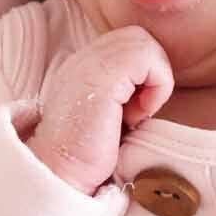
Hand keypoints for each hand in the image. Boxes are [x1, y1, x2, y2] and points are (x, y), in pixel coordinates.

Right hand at [25, 25, 172, 193]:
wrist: (58, 176)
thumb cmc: (85, 160)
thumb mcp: (107, 119)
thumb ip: (121, 96)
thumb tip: (151, 89)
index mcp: (83, 68)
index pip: (126, 47)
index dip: (141, 77)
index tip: (131, 113)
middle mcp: (83, 59)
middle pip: (137, 38)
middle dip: (149, 75)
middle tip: (136, 112)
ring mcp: (89, 64)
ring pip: (144, 43)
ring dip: (153, 81)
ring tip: (135, 114)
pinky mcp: (101, 75)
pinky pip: (148, 57)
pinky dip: (157, 86)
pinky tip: (137, 115)